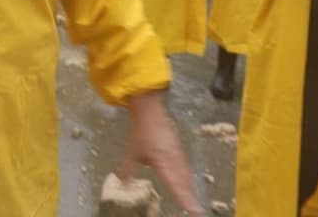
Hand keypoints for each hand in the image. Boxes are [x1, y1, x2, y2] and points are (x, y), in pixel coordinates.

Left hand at [120, 91, 203, 214]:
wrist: (150, 110)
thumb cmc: (140, 131)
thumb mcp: (131, 152)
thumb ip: (127, 171)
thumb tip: (122, 185)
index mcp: (163, 162)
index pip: (176, 185)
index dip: (184, 199)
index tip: (192, 211)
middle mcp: (174, 159)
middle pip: (185, 183)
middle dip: (190, 198)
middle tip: (195, 212)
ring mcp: (179, 153)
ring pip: (187, 175)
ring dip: (190, 189)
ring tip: (193, 202)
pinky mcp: (180, 148)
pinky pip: (186, 167)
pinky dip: (188, 178)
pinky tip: (188, 183)